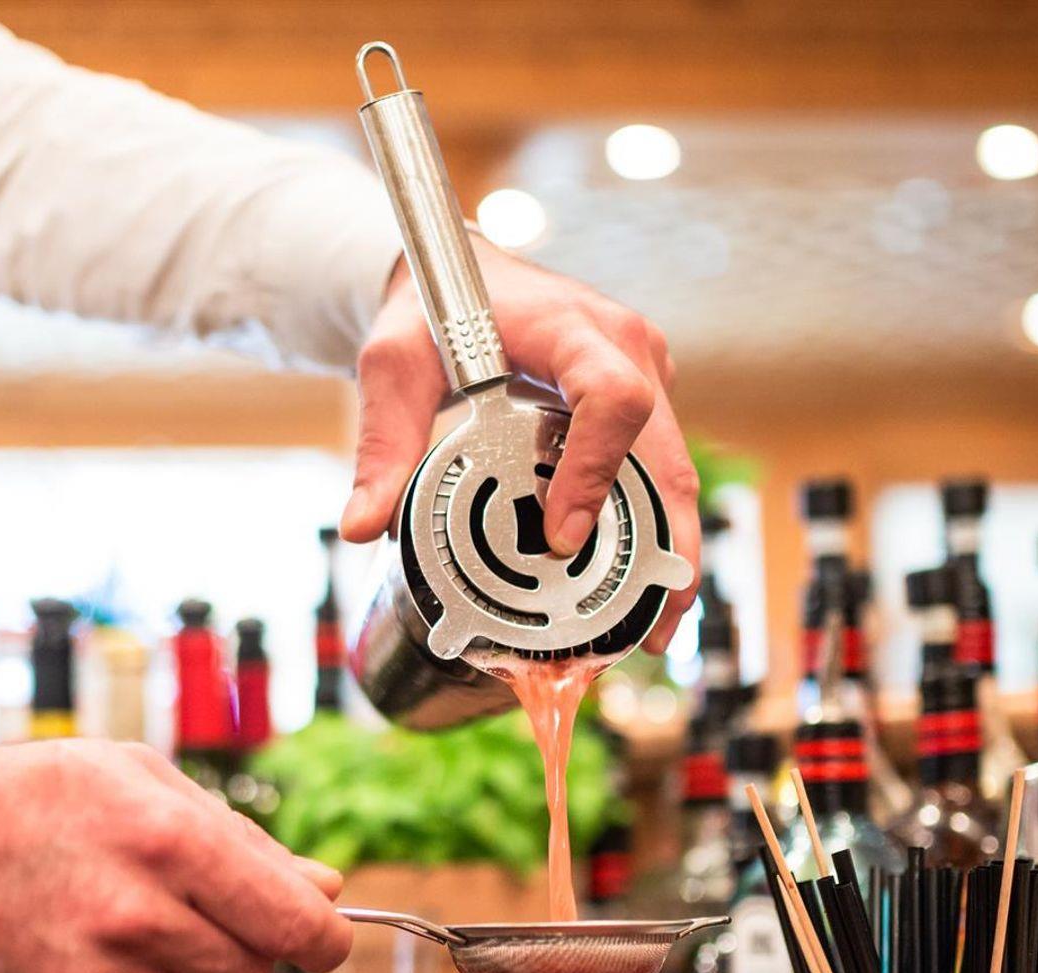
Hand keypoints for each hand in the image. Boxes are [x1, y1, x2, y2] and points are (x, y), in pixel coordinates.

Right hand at [0, 741, 351, 972]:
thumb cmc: (15, 801)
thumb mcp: (128, 777)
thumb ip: (236, 836)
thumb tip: (322, 889)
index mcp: (165, 840)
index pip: (293, 923)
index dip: (321, 937)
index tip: (321, 939)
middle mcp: (133, 919)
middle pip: (251, 971)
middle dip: (232, 941)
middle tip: (169, 902)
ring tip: (105, 924)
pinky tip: (71, 961)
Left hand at [340, 242, 700, 649]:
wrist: (464, 276)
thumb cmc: (434, 309)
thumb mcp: (394, 366)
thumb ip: (383, 443)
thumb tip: (362, 526)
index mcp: (573, 328)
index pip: (612, 397)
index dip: (597, 472)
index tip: (564, 536)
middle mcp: (627, 349)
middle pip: (668, 454)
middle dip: (666, 544)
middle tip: (652, 626)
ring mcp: (646, 376)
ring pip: (674, 472)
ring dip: (671, 551)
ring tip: (654, 630)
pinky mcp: (645, 402)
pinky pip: (659, 472)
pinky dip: (654, 532)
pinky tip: (640, 591)